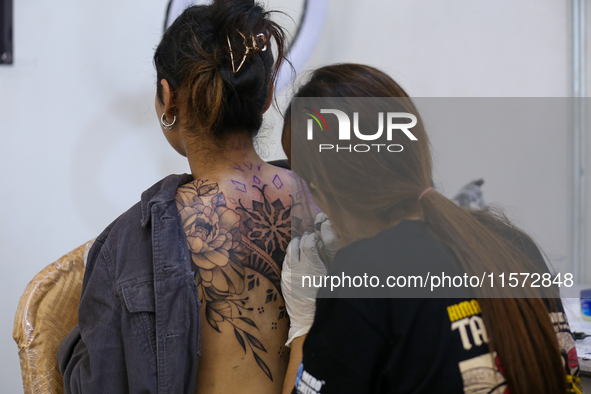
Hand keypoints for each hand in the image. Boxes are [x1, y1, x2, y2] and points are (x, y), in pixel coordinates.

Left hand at [281, 214, 342, 345]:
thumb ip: (327, 262)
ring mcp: (287, 273)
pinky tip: (295, 258)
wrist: (308, 318)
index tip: (315, 237)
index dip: (312, 237)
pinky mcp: (283, 279)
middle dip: (302, 239)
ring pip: (288, 252)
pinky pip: (285, 262)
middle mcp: (297, 267)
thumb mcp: (330, 278)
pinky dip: (290, 256)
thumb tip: (326, 246)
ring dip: (294, 246)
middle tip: (308, 238)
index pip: (308, 243)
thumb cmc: (324, 299)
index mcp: (311, 266)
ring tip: (300, 244)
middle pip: (295, 244)